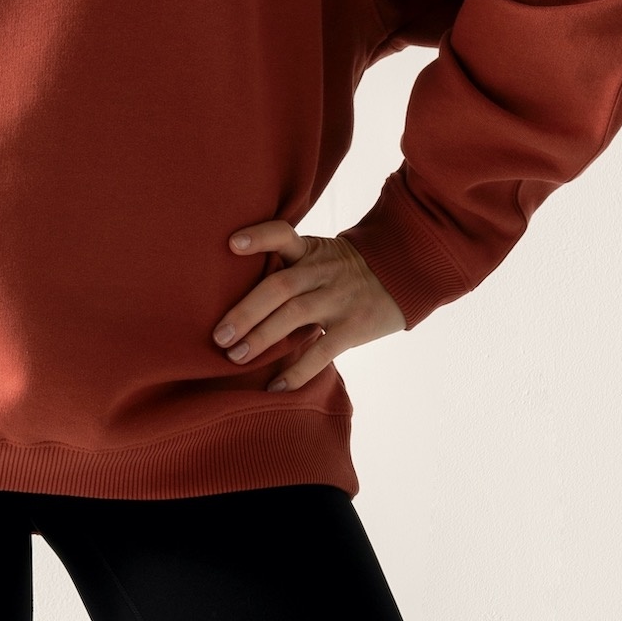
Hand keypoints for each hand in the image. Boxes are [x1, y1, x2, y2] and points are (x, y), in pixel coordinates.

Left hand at [212, 220, 405, 391]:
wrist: (402, 273)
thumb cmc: (347, 269)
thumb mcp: (321, 255)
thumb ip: (290, 265)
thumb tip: (239, 289)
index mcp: (310, 251)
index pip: (283, 234)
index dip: (259, 237)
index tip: (232, 244)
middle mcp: (321, 272)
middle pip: (278, 287)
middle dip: (245, 312)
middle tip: (219, 336)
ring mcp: (337, 299)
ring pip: (294, 316)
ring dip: (261, 338)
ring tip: (235, 357)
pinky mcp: (353, 327)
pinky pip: (322, 352)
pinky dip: (297, 372)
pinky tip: (274, 386)